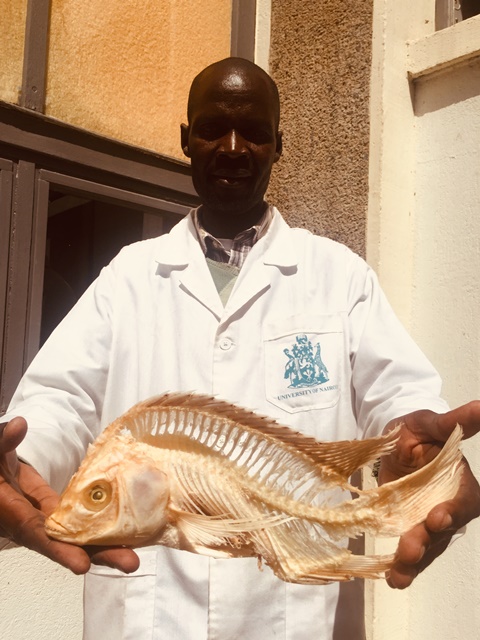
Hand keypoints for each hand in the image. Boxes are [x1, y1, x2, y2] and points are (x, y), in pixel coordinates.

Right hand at [0, 417, 139, 574]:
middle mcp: (28, 522)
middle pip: (64, 543)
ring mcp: (43, 519)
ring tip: (132, 558)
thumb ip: (4, 441)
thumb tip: (19, 425)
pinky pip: (75, 524)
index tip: (82, 564)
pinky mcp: (53, 511)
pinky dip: (97, 531)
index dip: (59, 550)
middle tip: (129, 564)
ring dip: (103, 547)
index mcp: (11, 511)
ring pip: (73, 537)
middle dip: (96, 554)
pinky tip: (123, 536)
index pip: (37, 532)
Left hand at [379, 401, 479, 588]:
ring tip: (397, 577)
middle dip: (427, 542)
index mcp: (460, 482)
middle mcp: (449, 506)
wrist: (396, 439)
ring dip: (414, 563)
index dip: (454, 512)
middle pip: (444, 532)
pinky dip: (402, 566)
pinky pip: (411, 550)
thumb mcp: (431, 422)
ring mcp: (429, 520)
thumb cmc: (418, 428)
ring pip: (428, 547)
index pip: (464, 502)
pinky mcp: (410, 526)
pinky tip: (392, 578)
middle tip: (408, 549)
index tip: (437, 518)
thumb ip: (455, 421)